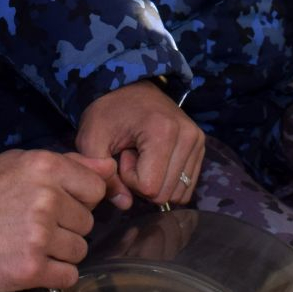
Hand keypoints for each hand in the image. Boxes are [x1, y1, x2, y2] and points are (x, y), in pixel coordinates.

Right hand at [0, 149, 113, 291]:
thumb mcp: (17, 164)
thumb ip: (67, 162)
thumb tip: (108, 167)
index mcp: (46, 168)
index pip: (96, 188)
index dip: (80, 199)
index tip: (60, 205)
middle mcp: (47, 200)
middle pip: (88, 222)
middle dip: (68, 227)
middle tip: (36, 227)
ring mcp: (40, 236)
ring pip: (80, 250)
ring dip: (61, 253)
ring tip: (32, 246)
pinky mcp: (32, 269)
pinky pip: (68, 276)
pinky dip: (55, 275)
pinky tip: (34, 266)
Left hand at [76, 80, 206, 206]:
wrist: (128, 86)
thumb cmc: (108, 112)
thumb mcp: (92, 140)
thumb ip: (104, 175)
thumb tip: (125, 205)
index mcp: (162, 132)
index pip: (149, 187)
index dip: (129, 179)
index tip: (122, 154)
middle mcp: (188, 136)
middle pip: (165, 193)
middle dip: (142, 182)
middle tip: (132, 155)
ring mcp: (198, 141)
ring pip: (178, 192)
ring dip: (156, 181)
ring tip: (143, 156)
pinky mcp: (200, 146)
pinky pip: (187, 185)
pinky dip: (168, 180)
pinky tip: (155, 159)